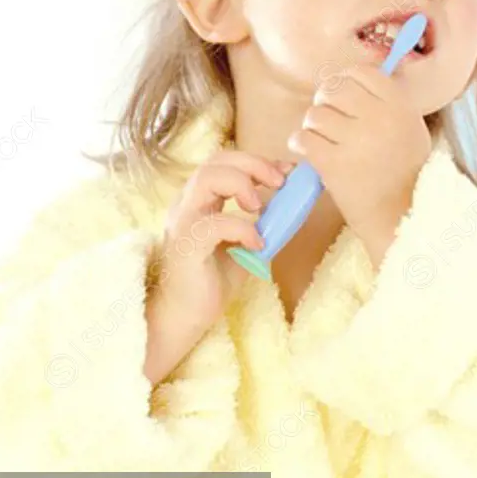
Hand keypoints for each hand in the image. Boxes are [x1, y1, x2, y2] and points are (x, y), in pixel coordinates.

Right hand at [143, 150, 292, 384]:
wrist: (185, 316)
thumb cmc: (212, 280)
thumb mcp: (244, 244)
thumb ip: (262, 223)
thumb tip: (293, 204)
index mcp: (199, 200)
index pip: (224, 161)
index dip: (256, 160)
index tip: (286, 171)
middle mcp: (187, 204)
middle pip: (216, 161)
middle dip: (253, 164)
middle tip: (280, 182)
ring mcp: (183, 221)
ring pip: (207, 178)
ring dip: (242, 184)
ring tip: (260, 208)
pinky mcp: (185, 245)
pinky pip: (213, 223)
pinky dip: (241, 227)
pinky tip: (256, 244)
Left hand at [287, 66, 433, 261]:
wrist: (400, 219)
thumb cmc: (406, 176)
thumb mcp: (411, 130)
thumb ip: (388, 104)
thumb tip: (354, 79)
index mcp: (400, 106)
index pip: (361, 73)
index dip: (345, 82)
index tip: (342, 98)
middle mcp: (379, 118)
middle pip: (333, 89)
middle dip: (324, 103)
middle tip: (327, 121)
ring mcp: (356, 140)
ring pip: (315, 114)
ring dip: (313, 127)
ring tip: (322, 142)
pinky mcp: (333, 164)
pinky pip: (303, 138)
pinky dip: (300, 144)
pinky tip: (309, 153)